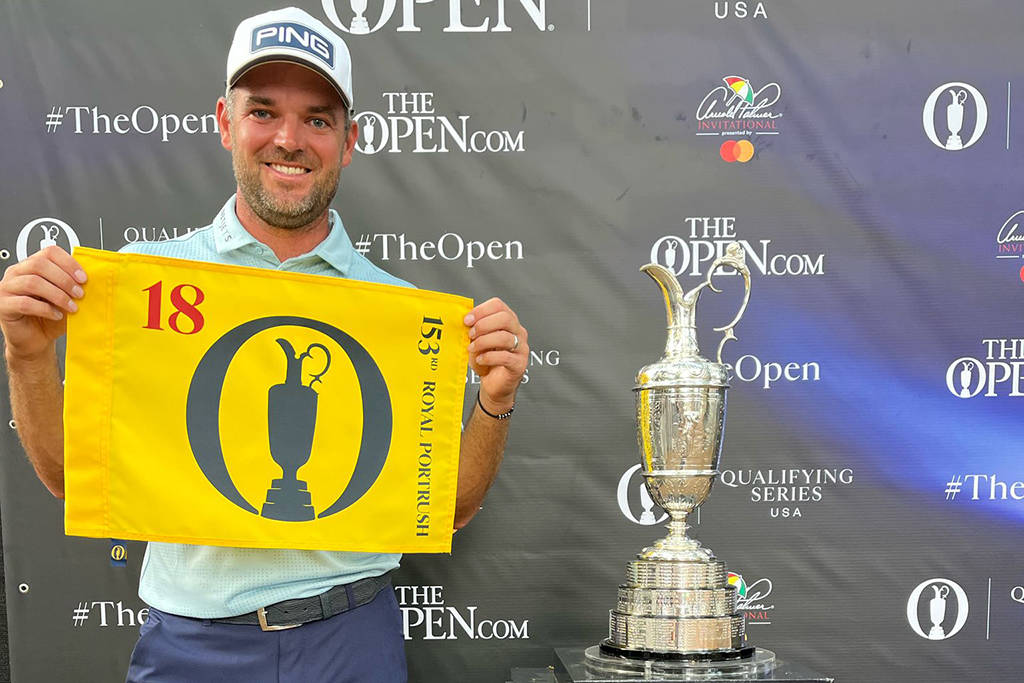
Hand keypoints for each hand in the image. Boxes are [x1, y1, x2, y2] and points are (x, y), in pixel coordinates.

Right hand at [0, 246, 85, 360]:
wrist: (35, 339)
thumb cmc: (49, 318)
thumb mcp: (65, 298)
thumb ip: (73, 286)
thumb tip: (92, 280)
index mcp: (31, 266)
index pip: (49, 252)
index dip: (69, 263)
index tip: (83, 278)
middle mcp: (17, 273)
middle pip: (39, 264)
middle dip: (64, 279)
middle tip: (79, 294)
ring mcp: (7, 288)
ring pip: (32, 282)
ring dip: (58, 295)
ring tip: (71, 306)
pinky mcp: (3, 305)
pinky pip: (25, 303)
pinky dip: (45, 309)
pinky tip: (56, 315)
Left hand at [465, 297, 527, 412]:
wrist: (494, 384)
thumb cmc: (486, 360)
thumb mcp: (477, 341)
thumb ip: (473, 330)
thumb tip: (464, 321)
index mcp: (508, 321)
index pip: (498, 305)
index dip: (481, 310)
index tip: (467, 320)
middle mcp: (517, 332)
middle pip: (505, 318)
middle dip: (483, 325)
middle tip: (470, 334)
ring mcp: (521, 348)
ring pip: (504, 337)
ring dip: (484, 342)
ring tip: (472, 348)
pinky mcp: (519, 364)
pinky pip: (505, 357)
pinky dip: (489, 357)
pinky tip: (480, 360)